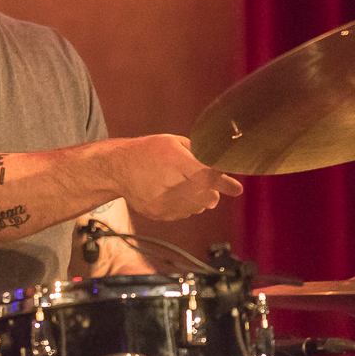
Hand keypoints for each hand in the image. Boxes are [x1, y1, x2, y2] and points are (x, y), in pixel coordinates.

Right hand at [117, 135, 242, 220]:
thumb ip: (198, 153)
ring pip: (197, 207)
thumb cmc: (147, 151)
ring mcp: (161, 201)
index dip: (225, 183)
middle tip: (205, 182)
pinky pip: (184, 214)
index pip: (206, 175)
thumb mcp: (172, 142)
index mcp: (172, 158)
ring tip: (183, 185)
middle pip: (206, 196)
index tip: (237, 188)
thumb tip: (222, 166)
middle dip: (212, 191)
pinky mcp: (158, 214)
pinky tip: (173, 193)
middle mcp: (167, 182)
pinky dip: (186, 205)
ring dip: (199, 198)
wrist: (117, 168)